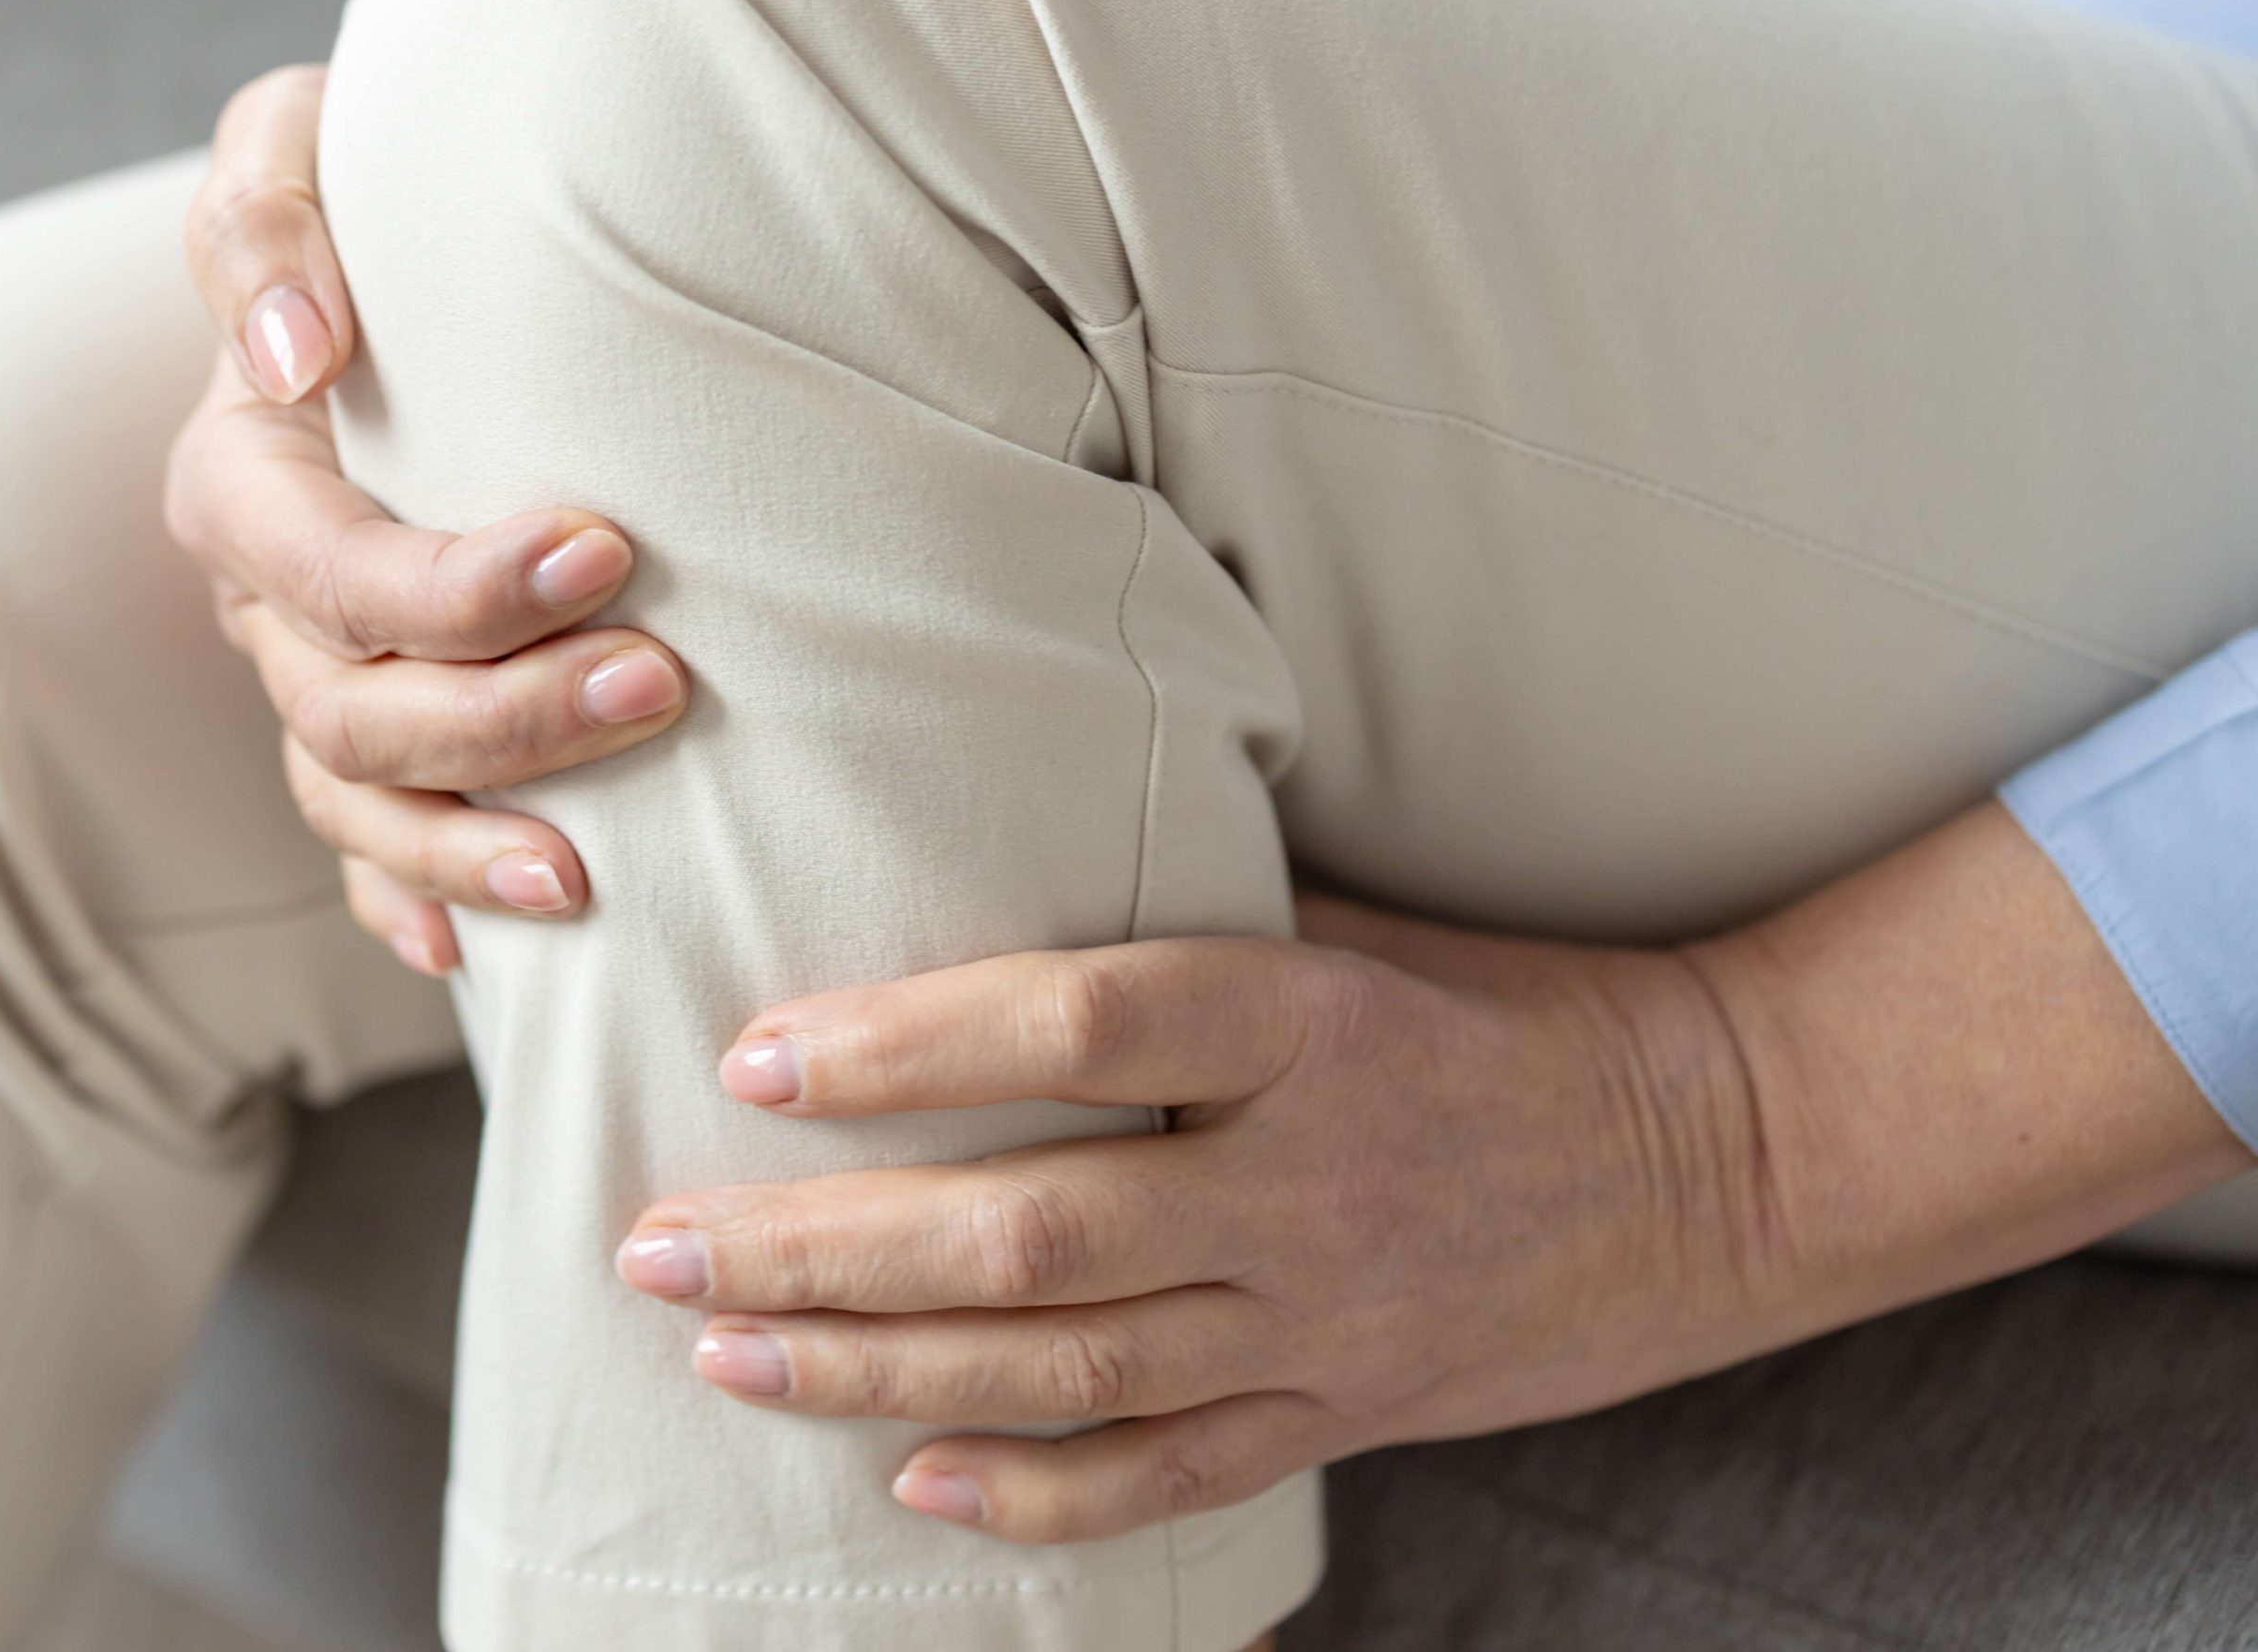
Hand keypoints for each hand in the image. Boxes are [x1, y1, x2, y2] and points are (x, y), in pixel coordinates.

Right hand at [165, 64, 690, 973]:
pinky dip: (425, 902)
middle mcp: (269, 599)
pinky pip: (369, 848)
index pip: (332, 570)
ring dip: (473, 843)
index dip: (456, 587)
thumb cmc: (374, 199)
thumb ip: (269, 215)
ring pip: (363, 803)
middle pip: (355, 709)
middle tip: (661, 682)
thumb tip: (291, 358)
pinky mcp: (370, 726)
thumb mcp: (297, 146)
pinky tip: (506, 945)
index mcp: (247, 474)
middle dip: (504, 718)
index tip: (603, 552)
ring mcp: (312, 676)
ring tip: (591, 874)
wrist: (410, 262)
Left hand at [616, 806, 2241, 1544]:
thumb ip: (1201, 927)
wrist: (1711, 1157)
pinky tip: (905, 1483)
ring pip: (1059, 1371)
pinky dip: (1031, 1495)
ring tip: (721, 1353)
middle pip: (1026, 1232)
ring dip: (870, 1369)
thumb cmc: (1515, 1005)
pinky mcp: (1345, 1413)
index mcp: (1309, 1021)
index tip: (760, 1054)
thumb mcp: (1369, 926)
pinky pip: (1167, 1477)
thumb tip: (1006, 874)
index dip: (908, 1043)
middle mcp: (1304, 1182)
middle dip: (821, 1247)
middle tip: (658, 1246)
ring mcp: (1324, 1321)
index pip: (1079, 1023)